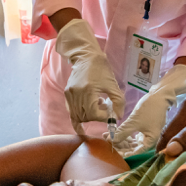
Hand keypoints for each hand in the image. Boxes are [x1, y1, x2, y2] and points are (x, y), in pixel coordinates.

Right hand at [56, 19, 125, 134]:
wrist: (86, 57)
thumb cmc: (101, 69)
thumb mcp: (113, 85)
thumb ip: (118, 102)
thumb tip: (117, 117)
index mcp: (88, 90)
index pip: (94, 114)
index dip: (104, 117)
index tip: (111, 114)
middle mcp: (76, 94)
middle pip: (85, 117)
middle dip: (97, 117)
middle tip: (105, 109)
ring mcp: (69, 95)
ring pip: (77, 116)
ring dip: (88, 117)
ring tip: (97, 106)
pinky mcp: (67, 94)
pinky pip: (71, 112)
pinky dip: (77, 120)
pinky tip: (81, 128)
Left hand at [113, 64, 185, 154]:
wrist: (159, 95)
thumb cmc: (149, 109)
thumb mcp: (134, 122)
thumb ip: (122, 132)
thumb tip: (110, 140)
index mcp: (151, 141)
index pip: (136, 152)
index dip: (125, 153)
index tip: (114, 152)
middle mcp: (150, 140)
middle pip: (134, 148)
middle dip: (122, 146)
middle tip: (109, 143)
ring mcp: (147, 134)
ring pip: (133, 142)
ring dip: (122, 140)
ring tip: (110, 137)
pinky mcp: (145, 128)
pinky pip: (134, 135)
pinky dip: (127, 135)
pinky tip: (119, 134)